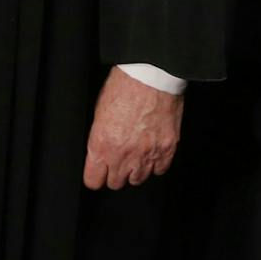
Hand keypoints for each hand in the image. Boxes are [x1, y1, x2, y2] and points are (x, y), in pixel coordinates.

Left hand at [82, 67, 181, 189]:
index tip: (98, 171)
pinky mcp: (166, 150)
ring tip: (135, 154)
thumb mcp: (99, 112)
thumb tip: (101, 153)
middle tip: (118, 159)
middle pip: (116, 183)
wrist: (151, 75)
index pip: (94, 180)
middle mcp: (123, 155)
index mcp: (102, 145)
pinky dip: (155, 164)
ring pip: (138, 180)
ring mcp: (146, 154)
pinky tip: (151, 151)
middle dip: (115, 173)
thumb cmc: (123, 87)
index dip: (95, 176)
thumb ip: (99, 139)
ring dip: (135, 170)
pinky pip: (159, 170)